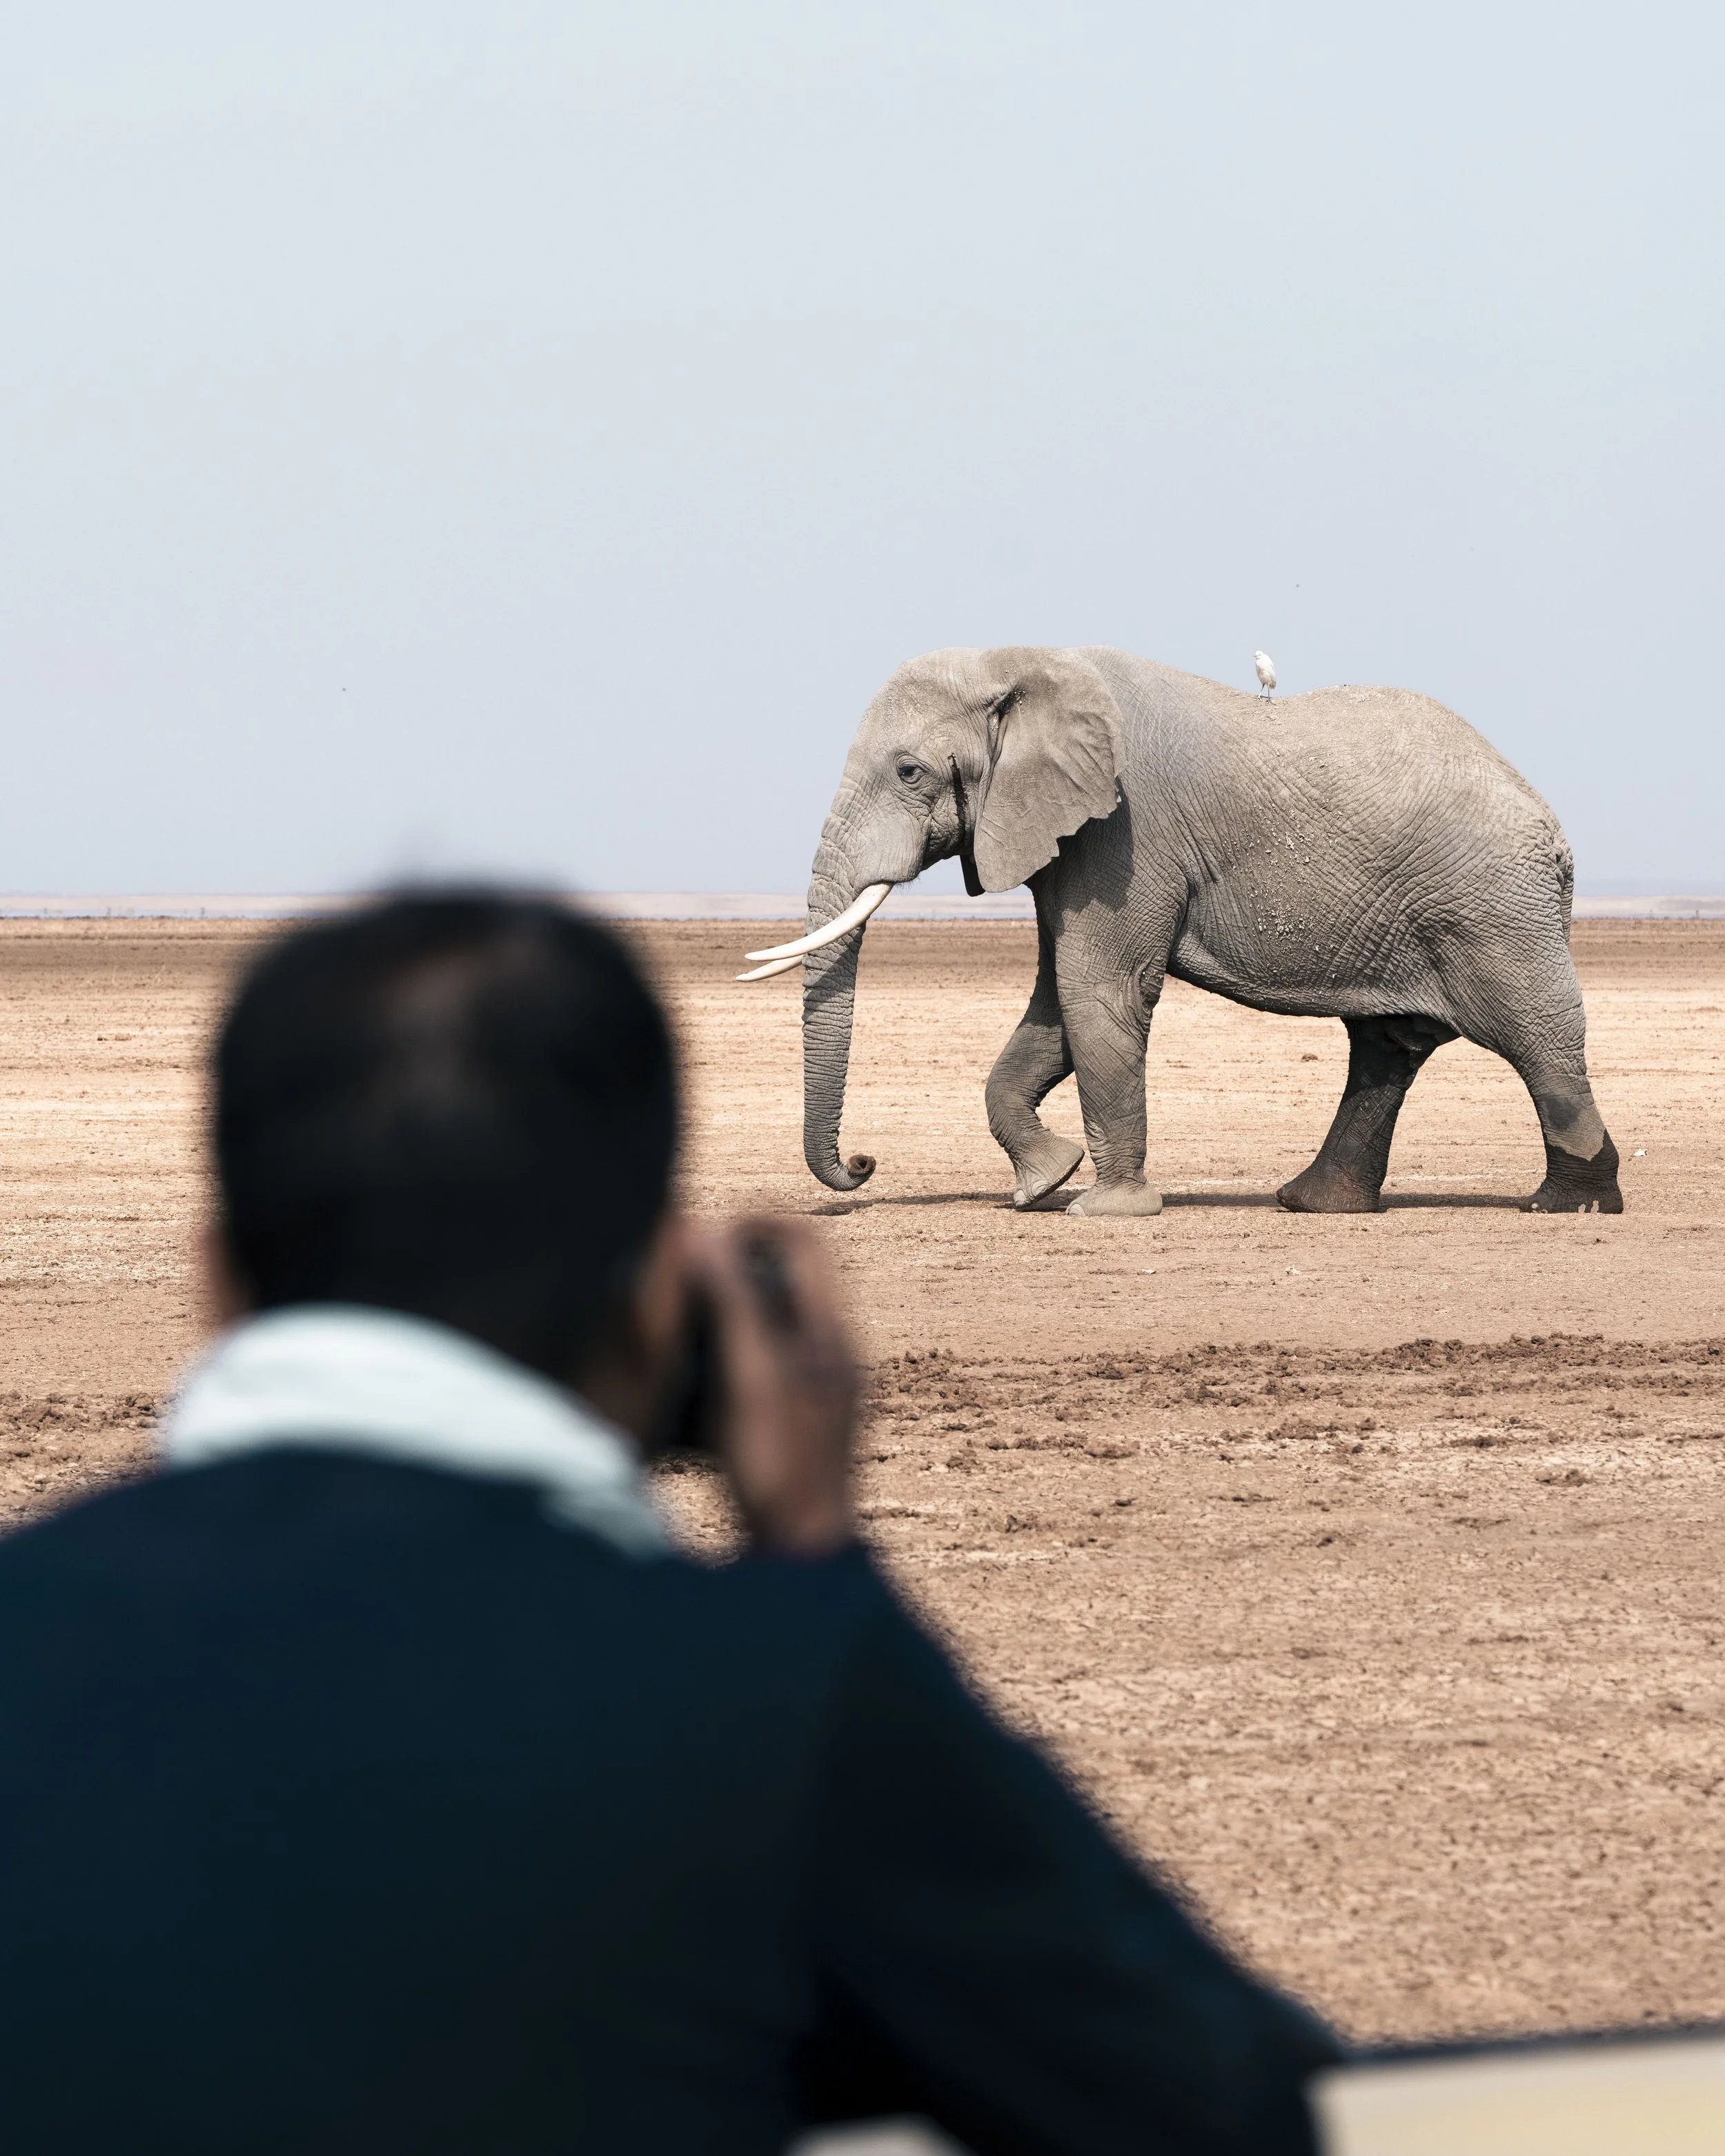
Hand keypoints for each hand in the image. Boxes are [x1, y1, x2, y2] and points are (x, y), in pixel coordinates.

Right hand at [693, 1217, 859, 1556]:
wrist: (802, 1564)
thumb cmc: (778, 1473)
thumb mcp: (749, 1381)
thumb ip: (733, 1303)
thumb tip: (703, 1231)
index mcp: (830, 1335)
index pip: (803, 1239)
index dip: (750, 1223)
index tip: (700, 1240)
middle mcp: (832, 1355)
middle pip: (787, 1275)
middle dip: (732, 1263)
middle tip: (682, 1275)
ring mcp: (817, 1390)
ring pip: (773, 1317)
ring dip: (727, 1307)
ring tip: (679, 1321)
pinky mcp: (797, 1422)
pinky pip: (764, 1360)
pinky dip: (727, 1352)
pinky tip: (690, 1380)